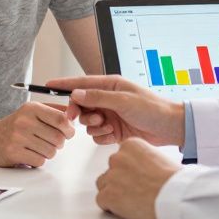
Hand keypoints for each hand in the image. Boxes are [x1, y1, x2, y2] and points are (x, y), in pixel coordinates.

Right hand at [0, 101, 74, 166]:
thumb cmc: (15, 125)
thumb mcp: (32, 111)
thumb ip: (54, 110)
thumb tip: (76, 114)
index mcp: (31, 108)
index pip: (61, 119)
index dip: (69, 129)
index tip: (68, 132)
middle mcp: (24, 121)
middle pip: (58, 138)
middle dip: (59, 143)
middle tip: (50, 141)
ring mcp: (18, 137)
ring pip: (51, 151)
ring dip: (48, 152)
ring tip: (37, 147)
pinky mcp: (14, 152)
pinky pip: (40, 161)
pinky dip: (38, 160)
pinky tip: (29, 153)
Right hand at [48, 75, 184, 145]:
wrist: (169, 128)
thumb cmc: (152, 108)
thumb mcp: (123, 100)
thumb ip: (98, 97)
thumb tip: (76, 93)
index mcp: (110, 85)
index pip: (82, 83)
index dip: (64, 84)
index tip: (48, 85)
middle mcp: (108, 99)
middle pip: (81, 104)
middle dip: (79, 112)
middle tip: (76, 119)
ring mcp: (110, 115)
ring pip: (87, 121)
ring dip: (93, 126)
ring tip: (107, 126)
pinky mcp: (114, 130)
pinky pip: (97, 134)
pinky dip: (102, 136)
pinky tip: (113, 135)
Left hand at [94, 138, 180, 218]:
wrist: (175, 196)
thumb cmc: (173, 181)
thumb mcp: (159, 158)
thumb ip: (143, 160)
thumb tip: (139, 169)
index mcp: (130, 145)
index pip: (120, 157)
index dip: (129, 171)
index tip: (139, 178)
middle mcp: (117, 158)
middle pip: (110, 171)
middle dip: (120, 181)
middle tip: (137, 191)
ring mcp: (111, 176)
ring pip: (103, 185)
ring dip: (114, 193)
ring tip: (133, 200)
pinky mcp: (108, 195)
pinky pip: (101, 201)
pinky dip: (111, 207)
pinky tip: (127, 208)